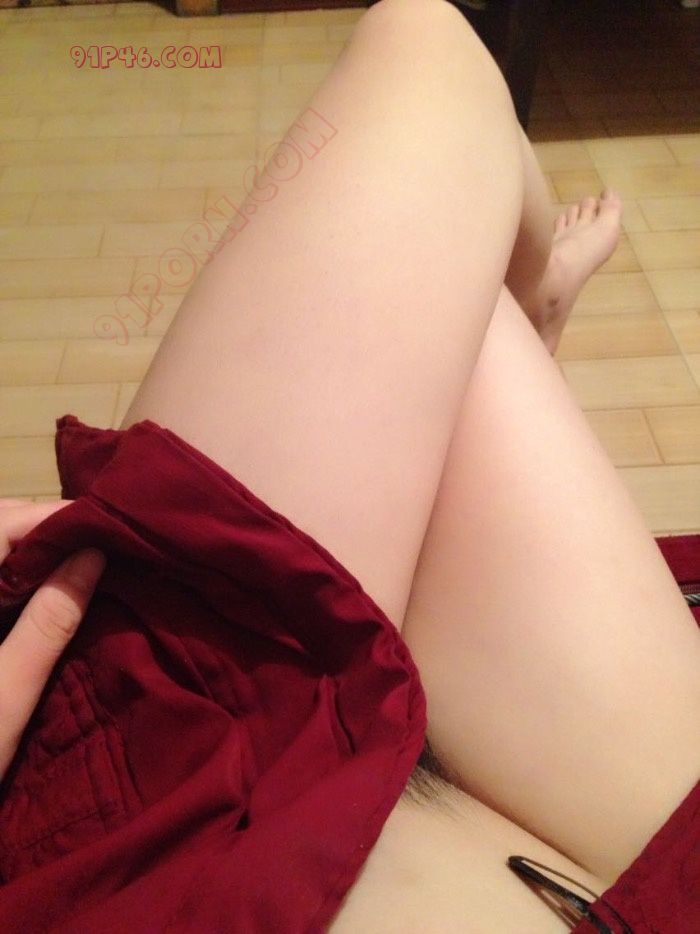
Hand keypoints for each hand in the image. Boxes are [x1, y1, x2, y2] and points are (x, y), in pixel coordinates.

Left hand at [0, 498, 105, 780]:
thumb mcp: (6, 695)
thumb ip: (49, 621)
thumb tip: (94, 555)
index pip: (0, 526)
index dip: (53, 520)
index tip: (107, 528)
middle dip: (43, 529)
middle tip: (101, 546)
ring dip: (32, 552)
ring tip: (85, 563)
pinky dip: (18, 578)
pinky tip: (50, 591)